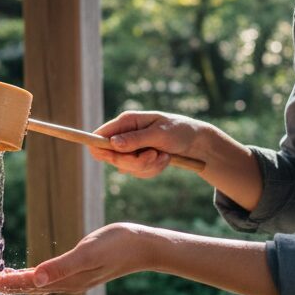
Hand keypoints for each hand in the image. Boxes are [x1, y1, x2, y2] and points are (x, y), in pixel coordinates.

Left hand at [0, 223, 157, 294]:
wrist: (143, 246)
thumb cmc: (118, 245)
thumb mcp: (88, 252)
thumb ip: (62, 266)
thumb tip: (36, 279)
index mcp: (66, 280)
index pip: (26, 283)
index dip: (1, 283)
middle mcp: (66, 284)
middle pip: (26, 287)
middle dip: (1, 285)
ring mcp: (72, 280)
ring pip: (35, 284)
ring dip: (13, 282)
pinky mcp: (78, 272)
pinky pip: (46, 278)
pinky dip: (30, 277)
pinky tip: (25, 276)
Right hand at [88, 111, 211, 178]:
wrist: (195, 141)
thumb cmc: (178, 130)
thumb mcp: (159, 134)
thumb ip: (135, 139)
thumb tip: (112, 144)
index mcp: (126, 122)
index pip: (99, 136)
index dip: (100, 149)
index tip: (115, 157)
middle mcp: (124, 135)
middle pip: (111, 157)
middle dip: (134, 161)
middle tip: (153, 155)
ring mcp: (130, 149)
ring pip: (126, 168)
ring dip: (147, 166)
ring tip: (163, 155)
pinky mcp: (137, 160)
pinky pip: (138, 172)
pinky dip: (152, 169)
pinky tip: (163, 159)